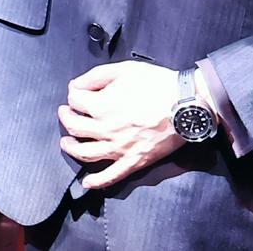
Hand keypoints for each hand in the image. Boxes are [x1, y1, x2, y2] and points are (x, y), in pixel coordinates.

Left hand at [58, 61, 184, 189]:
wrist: (186, 105)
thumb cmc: (157, 84)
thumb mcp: (125, 69)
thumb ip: (97, 75)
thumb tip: (76, 85)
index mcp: (102, 106)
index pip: (75, 101)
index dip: (73, 94)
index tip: (76, 92)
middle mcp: (105, 129)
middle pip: (74, 127)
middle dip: (66, 117)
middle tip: (66, 112)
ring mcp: (118, 149)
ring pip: (84, 153)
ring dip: (70, 148)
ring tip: (66, 143)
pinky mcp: (132, 162)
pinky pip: (110, 176)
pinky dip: (96, 182)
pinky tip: (86, 182)